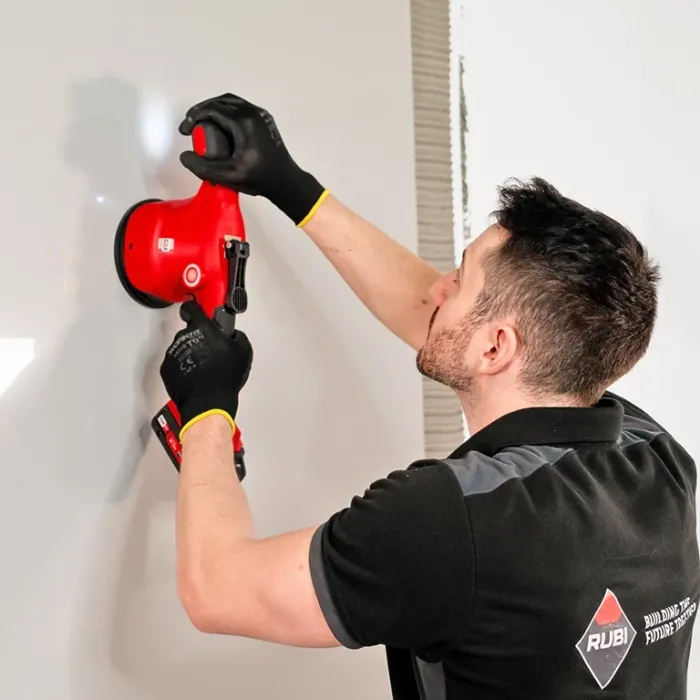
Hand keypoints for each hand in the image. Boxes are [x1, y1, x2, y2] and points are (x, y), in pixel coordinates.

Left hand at [160, 300, 252, 438]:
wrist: (207, 403)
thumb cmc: (224, 378)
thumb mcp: (243, 351)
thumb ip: (236, 335)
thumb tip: (232, 334)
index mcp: (201, 329)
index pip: (191, 309)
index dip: (195, 309)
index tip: (198, 311)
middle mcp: (183, 337)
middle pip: (189, 331)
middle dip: (198, 338)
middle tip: (211, 351)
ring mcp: (172, 353)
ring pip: (182, 348)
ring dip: (191, 353)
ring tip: (205, 368)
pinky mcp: (166, 369)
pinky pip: (175, 363)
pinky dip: (183, 367)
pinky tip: (196, 376)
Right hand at [178, 92, 328, 225]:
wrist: (285, 182)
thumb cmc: (259, 178)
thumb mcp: (227, 176)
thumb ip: (202, 167)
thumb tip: (185, 156)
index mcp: (243, 122)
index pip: (211, 109)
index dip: (193, 117)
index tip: (186, 130)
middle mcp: (253, 113)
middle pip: (221, 102)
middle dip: (202, 111)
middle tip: (191, 125)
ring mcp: (261, 115)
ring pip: (232, 103)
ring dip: (215, 110)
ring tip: (203, 124)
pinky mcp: (265, 121)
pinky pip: (242, 109)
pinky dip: (228, 113)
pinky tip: (222, 127)